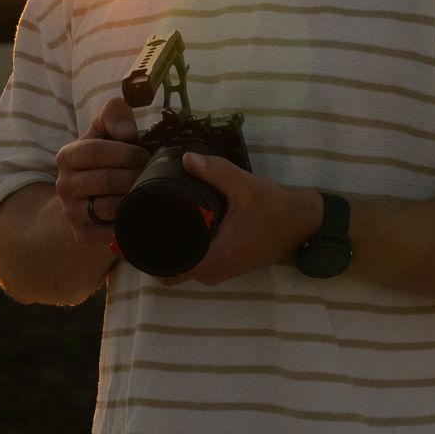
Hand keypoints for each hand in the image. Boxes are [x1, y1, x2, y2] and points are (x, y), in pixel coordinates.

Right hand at [55, 98, 146, 248]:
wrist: (89, 194)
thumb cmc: (106, 154)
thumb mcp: (105, 127)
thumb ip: (114, 113)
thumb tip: (127, 132)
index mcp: (66, 156)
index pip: (95, 152)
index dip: (125, 153)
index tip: (144, 154)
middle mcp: (63, 186)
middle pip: (105, 180)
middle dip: (135, 175)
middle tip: (151, 174)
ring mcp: (71, 213)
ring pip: (109, 207)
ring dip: (135, 198)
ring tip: (148, 190)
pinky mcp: (83, 236)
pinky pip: (110, 233)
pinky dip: (130, 222)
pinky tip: (141, 211)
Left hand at [157, 151, 322, 285]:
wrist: (300, 224)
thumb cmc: (274, 209)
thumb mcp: (245, 186)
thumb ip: (216, 172)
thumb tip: (185, 160)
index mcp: (215, 258)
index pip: (169, 274)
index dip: (147, 261)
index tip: (134, 240)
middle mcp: (215, 271)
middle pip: (171, 273)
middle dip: (153, 254)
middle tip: (141, 226)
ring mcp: (221, 271)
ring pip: (183, 270)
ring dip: (169, 254)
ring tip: (156, 226)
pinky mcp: (226, 265)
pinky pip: (196, 265)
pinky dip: (184, 253)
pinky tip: (179, 231)